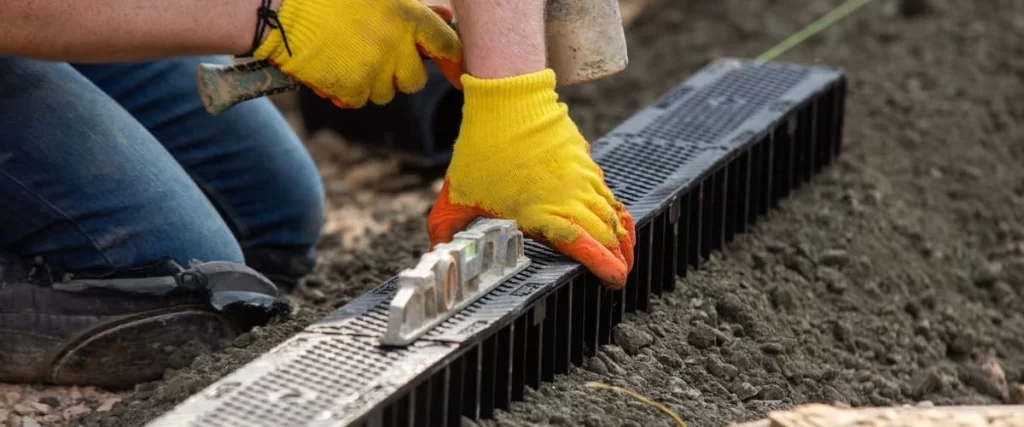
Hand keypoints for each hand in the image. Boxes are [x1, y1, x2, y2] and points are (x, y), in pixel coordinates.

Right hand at [252, 0, 463, 107]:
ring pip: (386, 93)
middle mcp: (397, 46)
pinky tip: (331, 68)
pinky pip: (359, 100)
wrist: (280, 10)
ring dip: (371, 82)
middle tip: (377, 57)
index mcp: (407, 16)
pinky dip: (346, 91)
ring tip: (346, 56)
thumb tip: (447, 15)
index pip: (447, 45)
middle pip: (415, 80)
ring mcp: (375, 71)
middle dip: (399, 73)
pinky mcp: (352, 89)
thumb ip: (415, 10)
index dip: (451, 59)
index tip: (451, 68)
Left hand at [426, 69, 635, 288]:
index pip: (584, 246)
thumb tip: (433, 257)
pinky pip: (608, 194)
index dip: (604, 267)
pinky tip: (615, 224)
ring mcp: (582, 178)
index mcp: (542, 213)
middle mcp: (570, 196)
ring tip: (623, 257)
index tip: (614, 282)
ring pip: (612, 214)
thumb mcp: (456, 197)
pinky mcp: (587, 162)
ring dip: (621, 239)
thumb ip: (447, 231)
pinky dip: (616, 214)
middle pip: (606, 234)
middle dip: (618, 260)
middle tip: (619, 278)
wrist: (508, 99)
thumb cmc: (481, 150)